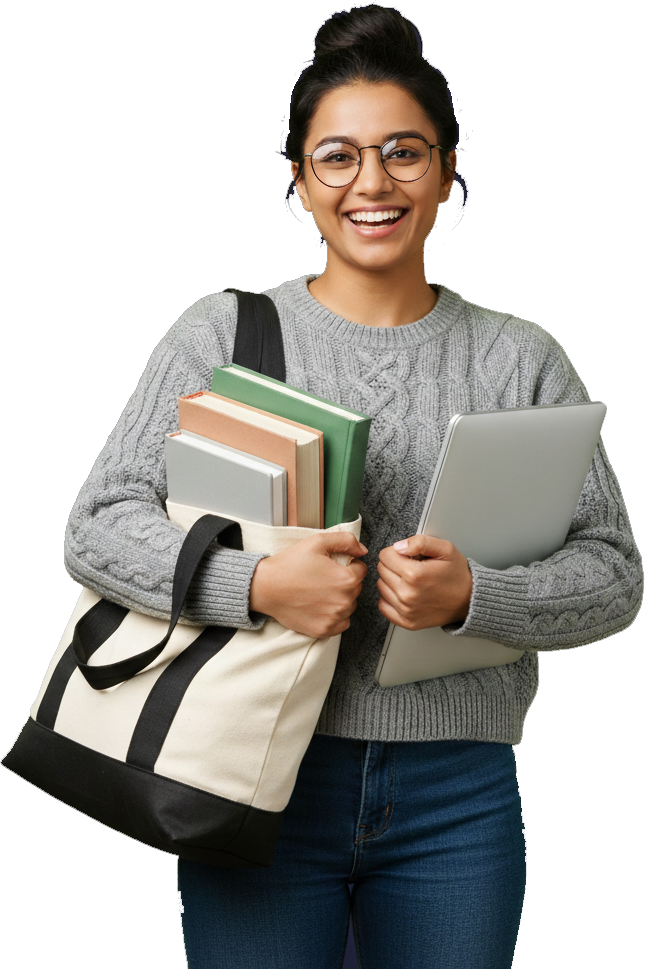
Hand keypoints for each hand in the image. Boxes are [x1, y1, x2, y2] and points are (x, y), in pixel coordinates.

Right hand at [249, 531, 367, 638]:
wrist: (265, 587)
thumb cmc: (289, 565)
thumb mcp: (317, 542)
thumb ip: (346, 541)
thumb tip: (362, 550)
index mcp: (346, 579)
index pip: (361, 570)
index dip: (349, 564)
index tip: (333, 566)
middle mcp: (344, 601)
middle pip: (356, 589)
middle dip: (345, 581)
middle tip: (323, 577)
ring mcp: (334, 618)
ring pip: (350, 606)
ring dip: (341, 599)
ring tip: (320, 591)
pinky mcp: (324, 630)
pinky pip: (342, 623)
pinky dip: (335, 616)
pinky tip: (320, 606)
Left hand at [377, 534, 472, 629]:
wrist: (469, 600)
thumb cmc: (457, 575)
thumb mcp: (445, 549)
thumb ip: (420, 542)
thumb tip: (399, 546)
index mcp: (415, 574)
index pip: (385, 556)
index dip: (396, 552)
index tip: (408, 556)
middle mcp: (408, 594)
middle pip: (382, 570)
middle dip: (393, 565)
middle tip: (412, 567)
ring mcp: (406, 610)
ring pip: (381, 586)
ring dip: (391, 580)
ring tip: (410, 580)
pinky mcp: (406, 622)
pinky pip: (383, 605)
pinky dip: (390, 598)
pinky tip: (404, 592)